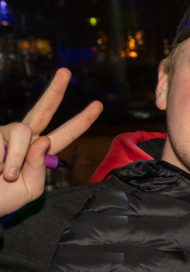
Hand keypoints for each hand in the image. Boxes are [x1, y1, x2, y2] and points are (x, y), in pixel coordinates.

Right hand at [0, 68, 102, 215]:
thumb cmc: (2, 198)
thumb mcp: (30, 190)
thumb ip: (40, 168)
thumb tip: (43, 141)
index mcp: (40, 153)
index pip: (65, 134)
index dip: (81, 120)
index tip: (98, 104)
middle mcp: (24, 140)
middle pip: (43, 111)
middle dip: (55, 91)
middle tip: (66, 72)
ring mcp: (5, 135)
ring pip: (24, 130)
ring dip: (18, 158)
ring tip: (7, 176)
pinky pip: (4, 140)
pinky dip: (4, 160)